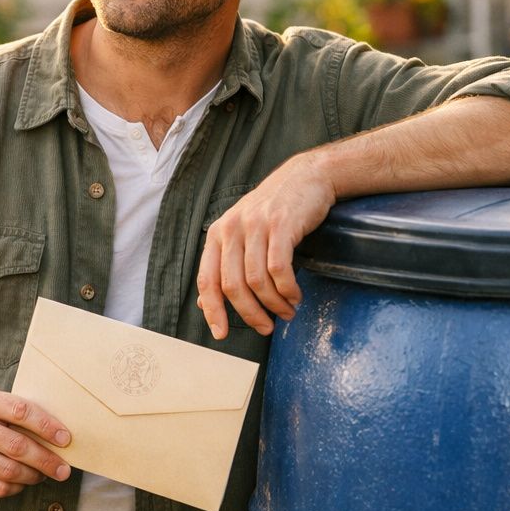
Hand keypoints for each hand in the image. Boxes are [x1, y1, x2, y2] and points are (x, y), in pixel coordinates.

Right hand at [0, 386, 71, 496]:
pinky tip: (22, 482)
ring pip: (9, 471)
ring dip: (33, 475)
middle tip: (63, 469)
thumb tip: (60, 435)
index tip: (65, 439)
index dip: (46, 426)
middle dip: (46, 460)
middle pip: (17, 446)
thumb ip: (20, 413)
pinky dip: (16, 487)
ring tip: (43, 475)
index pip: (20, 411)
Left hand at [197, 147, 336, 337]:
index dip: (212, 311)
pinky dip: (287, 289)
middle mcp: (231, 229)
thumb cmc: (275, 210)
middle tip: (266, 327)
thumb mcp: (242, 233)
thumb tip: (203, 302)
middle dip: (250, 314)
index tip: (221, 334)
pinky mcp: (280, 225)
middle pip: (233, 286)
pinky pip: (279, 268)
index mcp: (218, 234)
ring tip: (288, 312)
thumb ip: (224, 265)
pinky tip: (295, 295)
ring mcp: (255, 226)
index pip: (207, 280)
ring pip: (257, 281)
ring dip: (274, 304)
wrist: (306, 177)